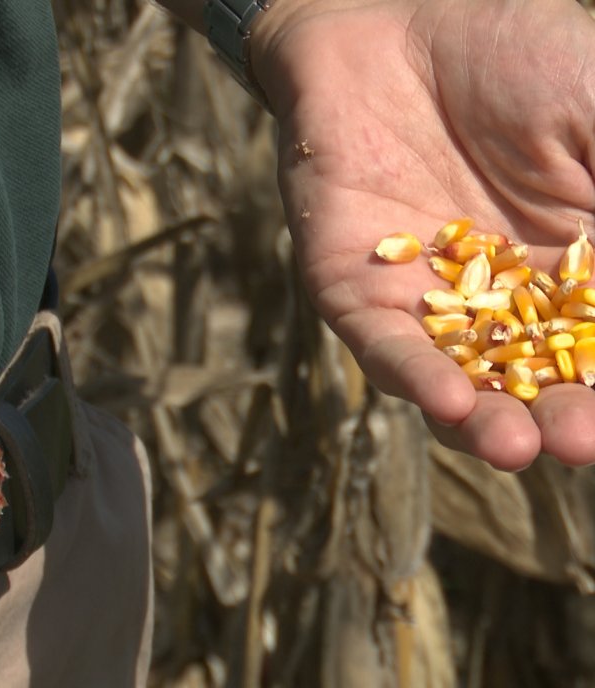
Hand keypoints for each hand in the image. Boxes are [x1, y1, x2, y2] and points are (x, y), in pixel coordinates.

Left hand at [249, 0, 594, 468]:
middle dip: (563, 419)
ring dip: (489, 422)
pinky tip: (451, 401)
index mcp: (569, 272)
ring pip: (459, 386)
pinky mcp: (354, 295)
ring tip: (518, 445)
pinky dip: (416, 374)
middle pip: (534, 385)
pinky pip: (384, 346)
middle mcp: (500, 305)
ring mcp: (424, 307)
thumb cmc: (512, 56)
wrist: (392, 24)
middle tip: (583, 441)